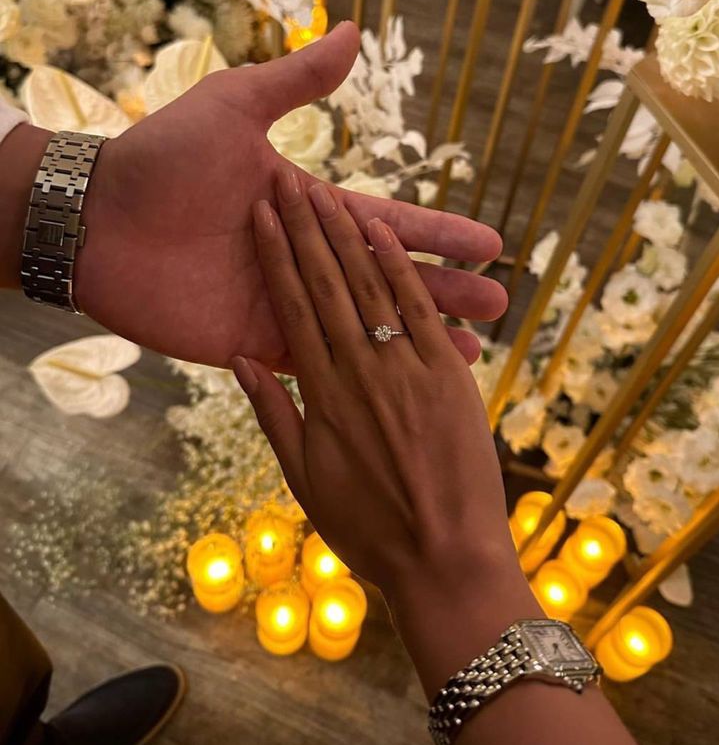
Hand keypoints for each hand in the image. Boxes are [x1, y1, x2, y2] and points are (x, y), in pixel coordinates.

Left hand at [71, 22, 505, 368]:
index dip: (439, 235)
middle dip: (444, 293)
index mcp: (309, 210)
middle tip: (499, 306)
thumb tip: (352, 30)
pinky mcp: (255, 342)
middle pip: (389, 281)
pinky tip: (396, 386)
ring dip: (414, 342)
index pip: (389, 226)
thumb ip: (297, 80)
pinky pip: (319, 362)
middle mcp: (305, 260)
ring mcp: (283, 304)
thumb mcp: (236, 107)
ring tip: (467, 355)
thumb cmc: (164, 159)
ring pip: (365, 328)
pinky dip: (360, 375)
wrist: (102, 219)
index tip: (490, 244)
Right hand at [231, 170, 516, 601]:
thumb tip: (243, 360)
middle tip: (286, 185)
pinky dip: (402, 268)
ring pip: (371, 288)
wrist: (446, 560)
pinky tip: (385, 231)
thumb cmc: (369, 530)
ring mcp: (409, 369)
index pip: (291, 309)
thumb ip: (273, 415)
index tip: (258, 218)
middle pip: (327, 286)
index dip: (273, 258)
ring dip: (347, 236)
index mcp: (322, 396)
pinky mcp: (450, 375)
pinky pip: (420, 310)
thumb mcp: (305, 480)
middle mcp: (361, 372)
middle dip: (304, 231)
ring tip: (325, 193)